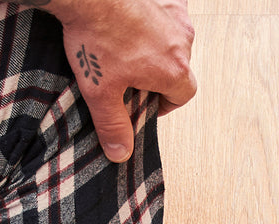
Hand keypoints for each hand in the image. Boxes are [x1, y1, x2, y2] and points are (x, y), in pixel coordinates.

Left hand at [45, 0, 196, 160]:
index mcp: (174, 70)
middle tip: (129, 72)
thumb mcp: (100, 90)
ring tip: (126, 42)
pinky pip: (167, 9)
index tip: (147, 101)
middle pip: (177, 66)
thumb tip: (121, 153)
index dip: (165, 102)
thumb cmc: (95, 33)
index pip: (182, 96)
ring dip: (156, 44)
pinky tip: (133, 18)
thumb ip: (113, 124)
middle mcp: (182, 41)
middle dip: (158, 72)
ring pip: (172, 38)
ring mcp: (175, 13)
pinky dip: (154, 15)